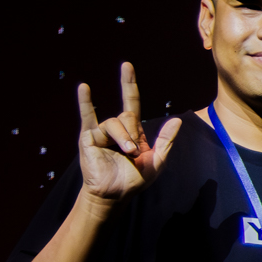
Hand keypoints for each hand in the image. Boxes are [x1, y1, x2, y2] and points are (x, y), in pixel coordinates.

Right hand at [77, 62, 182, 204]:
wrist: (115, 195)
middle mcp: (117, 129)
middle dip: (133, 133)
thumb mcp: (157, 161)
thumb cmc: (135, 180)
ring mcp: (101, 132)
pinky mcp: (88, 138)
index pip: (131, 102)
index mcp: (133, 131)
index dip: (129, 85)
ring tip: (127, 153)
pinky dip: (85, 103)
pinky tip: (84, 88)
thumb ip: (167, 141)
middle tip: (134, 151)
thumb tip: (177, 120)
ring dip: (123, 138)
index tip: (126, 66)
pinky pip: (87, 117)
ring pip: (113, 122)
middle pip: (126, 116)